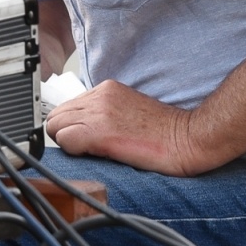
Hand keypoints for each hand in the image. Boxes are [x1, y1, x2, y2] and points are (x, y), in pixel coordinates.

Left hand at [45, 79, 207, 175]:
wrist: (189, 138)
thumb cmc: (165, 133)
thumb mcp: (130, 111)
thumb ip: (104, 114)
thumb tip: (82, 129)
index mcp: (106, 89)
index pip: (66, 107)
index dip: (71, 126)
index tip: (84, 140)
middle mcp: (99, 96)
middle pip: (55, 116)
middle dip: (64, 135)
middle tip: (86, 150)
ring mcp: (98, 112)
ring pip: (55, 128)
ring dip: (69, 144)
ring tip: (94, 153)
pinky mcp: (99, 131)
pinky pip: (64, 140)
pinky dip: (73, 152)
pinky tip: (96, 155)